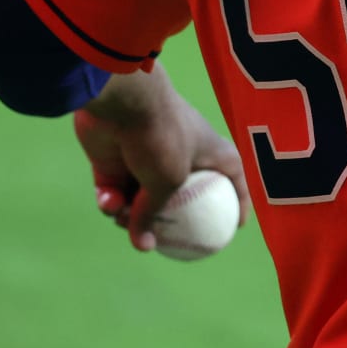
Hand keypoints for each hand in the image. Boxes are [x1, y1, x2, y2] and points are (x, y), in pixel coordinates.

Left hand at [74, 64, 250, 251]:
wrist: (124, 101)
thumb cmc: (162, 136)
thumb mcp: (169, 182)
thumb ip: (154, 214)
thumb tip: (144, 246)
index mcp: (209, 153)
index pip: (233, 179)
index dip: (238, 202)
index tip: (236, 226)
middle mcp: (181, 155)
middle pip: (179, 197)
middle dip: (164, 220)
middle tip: (155, 237)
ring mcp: (146, 156)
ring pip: (139, 199)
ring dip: (128, 213)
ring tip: (121, 217)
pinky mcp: (116, 158)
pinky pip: (114, 189)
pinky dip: (110, 199)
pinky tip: (107, 201)